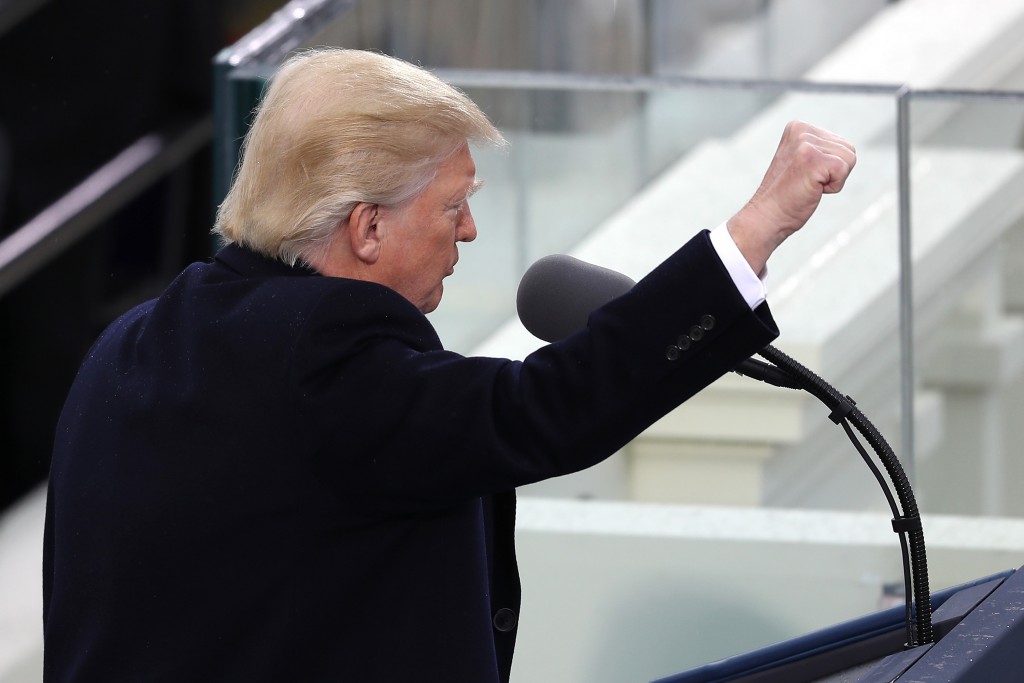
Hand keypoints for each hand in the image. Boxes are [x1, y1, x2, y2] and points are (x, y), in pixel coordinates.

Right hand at [727, 120, 855, 273]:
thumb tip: (846, 148)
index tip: (804, 174)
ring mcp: (805, 143)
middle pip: (848, 148)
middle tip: (807, 181)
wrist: (767, 216)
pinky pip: (844, 170)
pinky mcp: (813, 159)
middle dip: (834, 171)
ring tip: (809, 184)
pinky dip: (834, 187)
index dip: (829, 165)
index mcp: (797, 126)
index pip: (840, 141)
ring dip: (833, 179)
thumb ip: (820, 147)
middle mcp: (801, 130)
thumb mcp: (801, 160)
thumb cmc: (787, 194)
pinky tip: (813, 189)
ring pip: (849, 159)